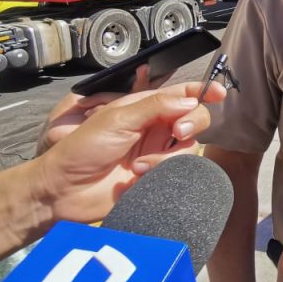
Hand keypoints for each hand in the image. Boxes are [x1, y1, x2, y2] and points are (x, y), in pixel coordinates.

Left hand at [31, 80, 224, 224]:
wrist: (63, 190)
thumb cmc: (81, 149)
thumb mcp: (117, 118)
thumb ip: (156, 106)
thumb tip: (190, 100)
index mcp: (144, 108)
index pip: (181, 94)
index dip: (203, 91)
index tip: (220, 93)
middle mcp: (155, 130)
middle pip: (194, 119)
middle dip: (192, 123)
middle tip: (177, 132)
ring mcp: (156, 155)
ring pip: (189, 149)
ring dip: (168, 157)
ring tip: (139, 165)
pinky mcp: (156, 179)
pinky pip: (178, 173)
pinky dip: (162, 173)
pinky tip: (138, 176)